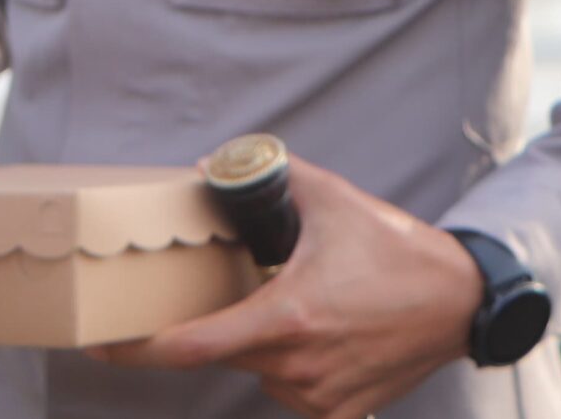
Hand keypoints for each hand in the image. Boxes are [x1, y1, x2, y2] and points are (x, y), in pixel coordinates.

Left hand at [88, 157, 483, 417]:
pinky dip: (289, 364)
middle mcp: (297, 367)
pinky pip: (289, 392)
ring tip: (303, 304)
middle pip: (221, 353)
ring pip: (255, 372)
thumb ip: (265, 177)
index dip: (136, 350)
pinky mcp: (341, 414)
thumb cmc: (394, 249)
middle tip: (214, 291)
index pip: (190, 347)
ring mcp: (319, 398)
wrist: (462, 302)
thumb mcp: (328, 199)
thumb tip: (205, 166)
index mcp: (286, 319)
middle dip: (211, 323)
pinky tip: (321, 334)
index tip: (97, 344)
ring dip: (258, 342)